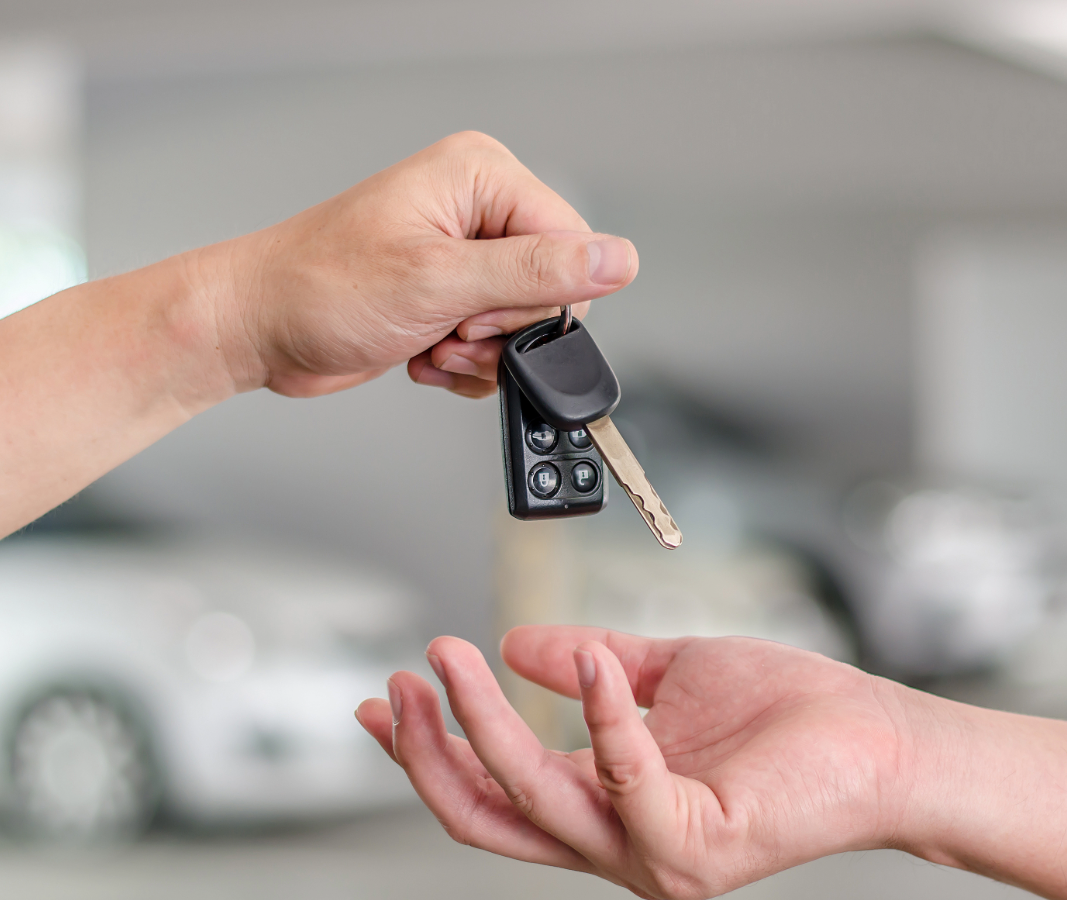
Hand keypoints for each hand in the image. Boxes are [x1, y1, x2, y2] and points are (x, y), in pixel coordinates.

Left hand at [209, 131, 637, 398]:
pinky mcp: (450, 300)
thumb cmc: (320, 287)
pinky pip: (494, 348)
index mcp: (482, 177)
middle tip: (450, 331)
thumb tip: (617, 260)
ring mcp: (463, 259)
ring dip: (479, 358)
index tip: (481, 317)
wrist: (260, 329)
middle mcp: (478, 213)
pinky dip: (464, 367)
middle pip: (550, 291)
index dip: (538, 300)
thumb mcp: (438, 280)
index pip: (570, 243)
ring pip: (523, 329)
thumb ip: (535, 272)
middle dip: (502, 334)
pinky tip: (425, 355)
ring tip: (431, 344)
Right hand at [357, 626, 916, 899]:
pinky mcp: (694, 844)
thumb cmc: (783, 716)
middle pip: (487, 812)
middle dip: (429, 749)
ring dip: (485, 724)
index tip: (389, 697)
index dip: (429, 750)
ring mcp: (650, 855)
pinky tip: (590, 659)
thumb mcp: (664, 675)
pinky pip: (626, 781)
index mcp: (601, 804)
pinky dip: (601, 715)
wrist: (878, 741)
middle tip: (405, 677)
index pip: (490, 791)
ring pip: (534, 797)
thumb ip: (593, 663)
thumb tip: (521, 644)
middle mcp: (613, 842)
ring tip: (457, 658)